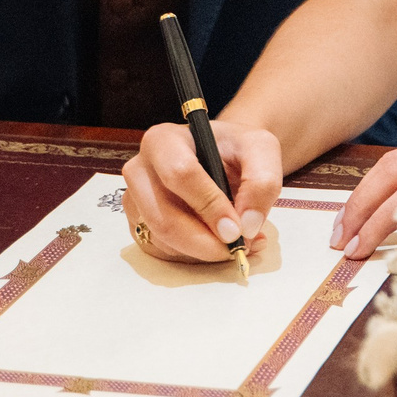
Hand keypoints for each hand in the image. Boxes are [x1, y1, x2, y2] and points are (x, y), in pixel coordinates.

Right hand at [119, 121, 282, 264]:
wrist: (222, 158)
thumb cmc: (236, 149)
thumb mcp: (261, 149)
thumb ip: (262, 182)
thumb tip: (246, 226)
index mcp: (163, 141)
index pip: (180, 175)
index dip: (209, 206)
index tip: (236, 230)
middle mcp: (139, 170)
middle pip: (164, 218)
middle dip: (205, 242)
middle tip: (239, 247)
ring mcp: (134, 200)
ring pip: (164, 241)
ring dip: (204, 251)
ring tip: (239, 240)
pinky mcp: (139, 225)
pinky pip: (163, 252)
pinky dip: (196, 256)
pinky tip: (219, 242)